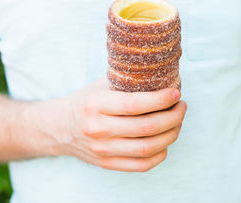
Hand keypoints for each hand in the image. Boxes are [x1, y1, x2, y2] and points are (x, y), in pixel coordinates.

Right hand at [54, 78, 185, 171]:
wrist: (59, 127)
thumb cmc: (86, 102)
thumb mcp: (100, 86)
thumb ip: (126, 82)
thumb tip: (163, 76)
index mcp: (95, 105)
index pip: (134, 104)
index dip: (161, 100)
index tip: (176, 93)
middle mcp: (98, 129)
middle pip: (146, 128)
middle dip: (173, 117)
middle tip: (181, 107)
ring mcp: (102, 150)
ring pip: (147, 148)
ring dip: (171, 134)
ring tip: (177, 122)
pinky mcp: (107, 164)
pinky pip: (141, 165)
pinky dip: (160, 154)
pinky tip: (165, 141)